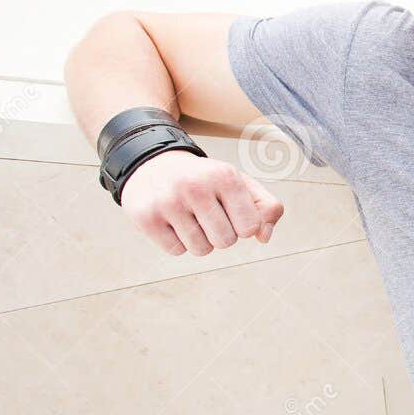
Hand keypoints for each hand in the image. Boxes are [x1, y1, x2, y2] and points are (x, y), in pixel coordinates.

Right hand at [119, 150, 284, 255]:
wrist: (153, 164)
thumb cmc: (205, 180)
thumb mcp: (240, 184)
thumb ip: (267, 208)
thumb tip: (264, 237)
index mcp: (224, 176)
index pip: (250, 227)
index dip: (243, 226)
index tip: (231, 212)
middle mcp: (195, 186)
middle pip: (225, 241)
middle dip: (221, 234)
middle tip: (208, 214)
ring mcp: (168, 202)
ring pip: (201, 249)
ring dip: (200, 240)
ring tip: (190, 216)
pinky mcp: (146, 217)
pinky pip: (176, 250)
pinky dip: (178, 241)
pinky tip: (172, 220)